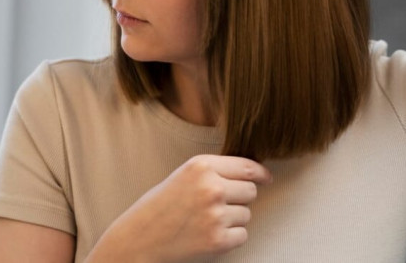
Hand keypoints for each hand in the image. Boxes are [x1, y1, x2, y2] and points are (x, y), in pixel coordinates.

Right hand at [86, 155, 271, 262]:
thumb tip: (252, 173)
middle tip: (218, 204)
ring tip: (206, 220)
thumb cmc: (160, 205)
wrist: (139, 237)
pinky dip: (230, 236)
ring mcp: (216, 214)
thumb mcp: (184, 174)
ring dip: (233, 218)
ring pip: (247, 214)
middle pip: (251, 191)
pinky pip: (242, 234)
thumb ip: (214, 171)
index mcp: (202, 166)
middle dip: (240, 198)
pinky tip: (208, 233)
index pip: (247, 167)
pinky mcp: (218, 240)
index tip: (265, 178)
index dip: (260, 174)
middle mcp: (212, 187)